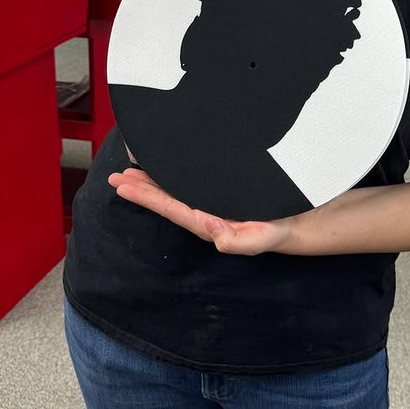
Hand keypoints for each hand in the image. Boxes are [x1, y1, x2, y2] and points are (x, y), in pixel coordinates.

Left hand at [109, 168, 295, 254]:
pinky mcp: (217, 191)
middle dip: (140, 188)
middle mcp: (204, 213)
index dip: (147, 197)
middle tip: (116, 177)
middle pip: (166, 199)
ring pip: (174, 190)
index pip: (171, 208)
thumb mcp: (260, 238)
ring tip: (129, 171)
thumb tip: (209, 230)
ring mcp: (210, 202)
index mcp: (208, 223)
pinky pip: (188, 183)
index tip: (125, 186)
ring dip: (151, 181)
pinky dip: (172, 174)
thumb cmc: (275, 231)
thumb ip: (236, 241)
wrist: (294, 222)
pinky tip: (163, 167)